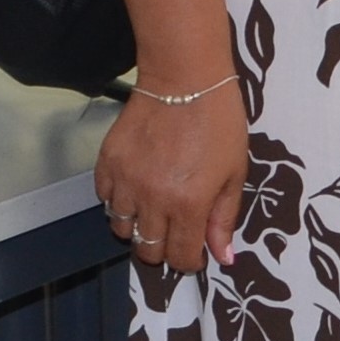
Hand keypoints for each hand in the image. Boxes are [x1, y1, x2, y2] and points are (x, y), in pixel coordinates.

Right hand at [96, 77, 249, 271]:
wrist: (184, 79)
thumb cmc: (218, 123)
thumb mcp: (234, 172)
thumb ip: (224, 217)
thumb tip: (223, 257)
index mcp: (189, 205)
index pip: (180, 257)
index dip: (190, 261)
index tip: (195, 251)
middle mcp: (152, 199)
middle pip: (148, 249)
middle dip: (163, 249)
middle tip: (174, 231)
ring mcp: (126, 181)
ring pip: (121, 228)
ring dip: (138, 226)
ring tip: (153, 209)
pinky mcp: (107, 162)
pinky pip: (105, 199)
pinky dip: (118, 201)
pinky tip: (135, 188)